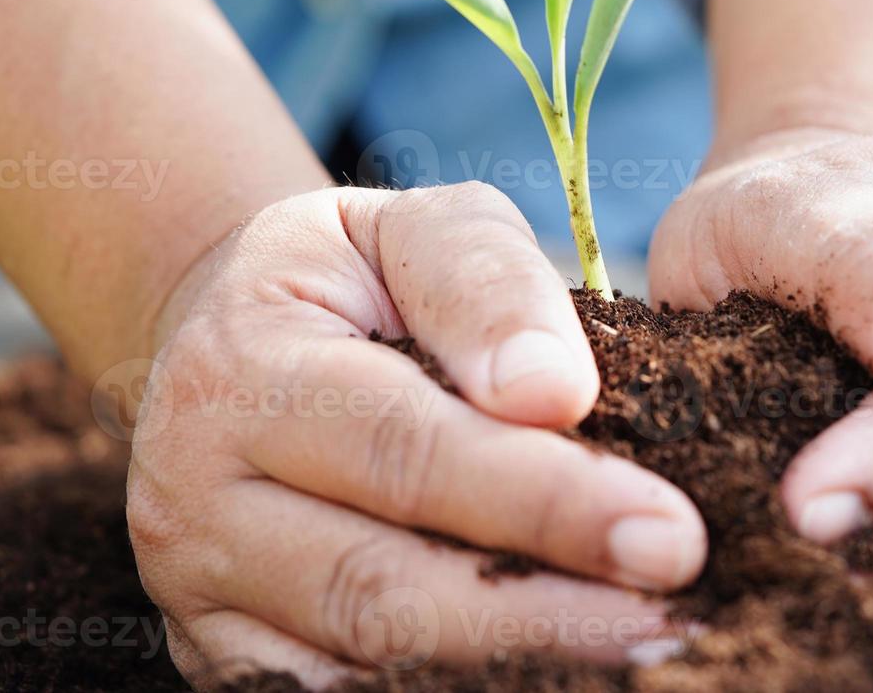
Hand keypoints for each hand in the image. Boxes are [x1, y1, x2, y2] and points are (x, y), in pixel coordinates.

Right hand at [125, 184, 705, 687]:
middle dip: (541, 611)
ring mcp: (200, 587)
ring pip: (359, 660)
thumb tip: (552, 393)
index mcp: (243, 368)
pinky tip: (554, 669)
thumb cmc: (358, 275)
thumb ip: (485, 284)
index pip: (408, 451)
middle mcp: (196, 493)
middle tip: (676, 617)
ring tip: (640, 651)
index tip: (669, 533)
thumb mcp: (417, 226)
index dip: (544, 501)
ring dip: (511, 664)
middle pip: (378, 586)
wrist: (233, 329)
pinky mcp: (223, 651)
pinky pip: (331, 691)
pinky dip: (450, 685)